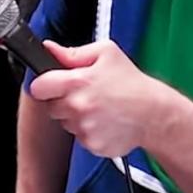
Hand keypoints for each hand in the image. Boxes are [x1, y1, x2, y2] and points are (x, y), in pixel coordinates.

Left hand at [29, 40, 174, 156]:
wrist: (154, 113)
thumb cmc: (132, 83)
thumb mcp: (106, 53)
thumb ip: (72, 52)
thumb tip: (49, 48)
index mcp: (78, 81)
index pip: (38, 87)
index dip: (45, 84)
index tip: (53, 83)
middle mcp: (77, 107)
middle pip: (50, 106)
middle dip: (62, 100)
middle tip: (85, 93)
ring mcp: (84, 128)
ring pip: (65, 123)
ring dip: (75, 116)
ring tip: (99, 107)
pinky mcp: (91, 144)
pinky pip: (79, 138)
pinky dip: (88, 130)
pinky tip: (104, 121)